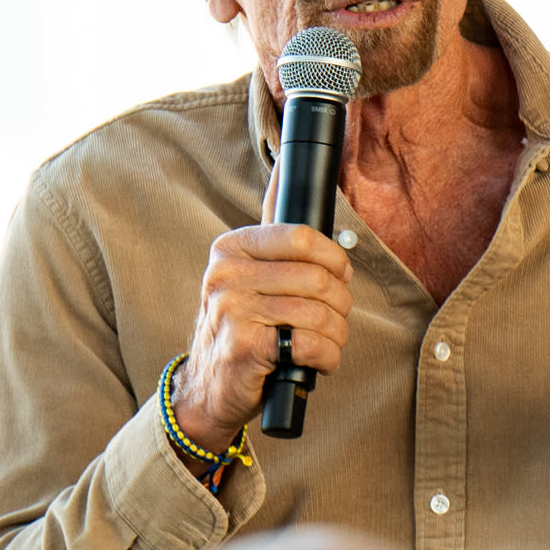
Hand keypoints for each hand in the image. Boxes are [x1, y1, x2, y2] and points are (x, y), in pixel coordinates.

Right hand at [175, 222, 354, 452]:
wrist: (208, 388)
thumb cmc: (241, 328)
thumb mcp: (248, 276)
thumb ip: (273, 234)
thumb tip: (286, 161)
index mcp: (231, 248)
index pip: (302, 237)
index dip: (334, 260)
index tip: (337, 277)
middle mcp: (226, 275)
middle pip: (318, 278)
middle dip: (340, 303)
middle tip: (333, 317)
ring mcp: (233, 311)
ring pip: (320, 314)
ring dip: (336, 334)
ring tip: (327, 341)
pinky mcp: (245, 347)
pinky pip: (312, 345)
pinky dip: (327, 357)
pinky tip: (317, 361)